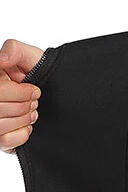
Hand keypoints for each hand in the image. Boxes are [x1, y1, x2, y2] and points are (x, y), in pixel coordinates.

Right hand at [0, 39, 44, 154]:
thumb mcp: (30, 56)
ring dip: (24, 119)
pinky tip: (28, 125)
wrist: (58, 92)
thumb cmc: (39, 73)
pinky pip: (5, 141)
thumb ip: (15, 50)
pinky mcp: (0, 138)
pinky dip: (22, 134)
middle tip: (35, 101)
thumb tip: (2, 59)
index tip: (34, 89)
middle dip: (24, 106)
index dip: (19, 93)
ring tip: (32, 111)